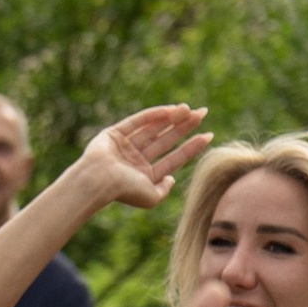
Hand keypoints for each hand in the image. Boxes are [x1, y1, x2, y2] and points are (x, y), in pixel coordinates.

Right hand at [76, 104, 208, 211]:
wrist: (98, 180)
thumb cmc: (125, 191)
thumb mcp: (151, 197)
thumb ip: (164, 189)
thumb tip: (172, 178)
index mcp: (145, 175)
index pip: (174, 158)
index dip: (192, 146)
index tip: (209, 135)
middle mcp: (136, 160)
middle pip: (166, 140)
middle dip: (185, 126)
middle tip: (203, 112)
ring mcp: (125, 146)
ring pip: (153, 129)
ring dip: (172, 118)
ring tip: (190, 108)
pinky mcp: (114, 133)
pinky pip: (137, 122)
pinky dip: (153, 115)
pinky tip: (170, 110)